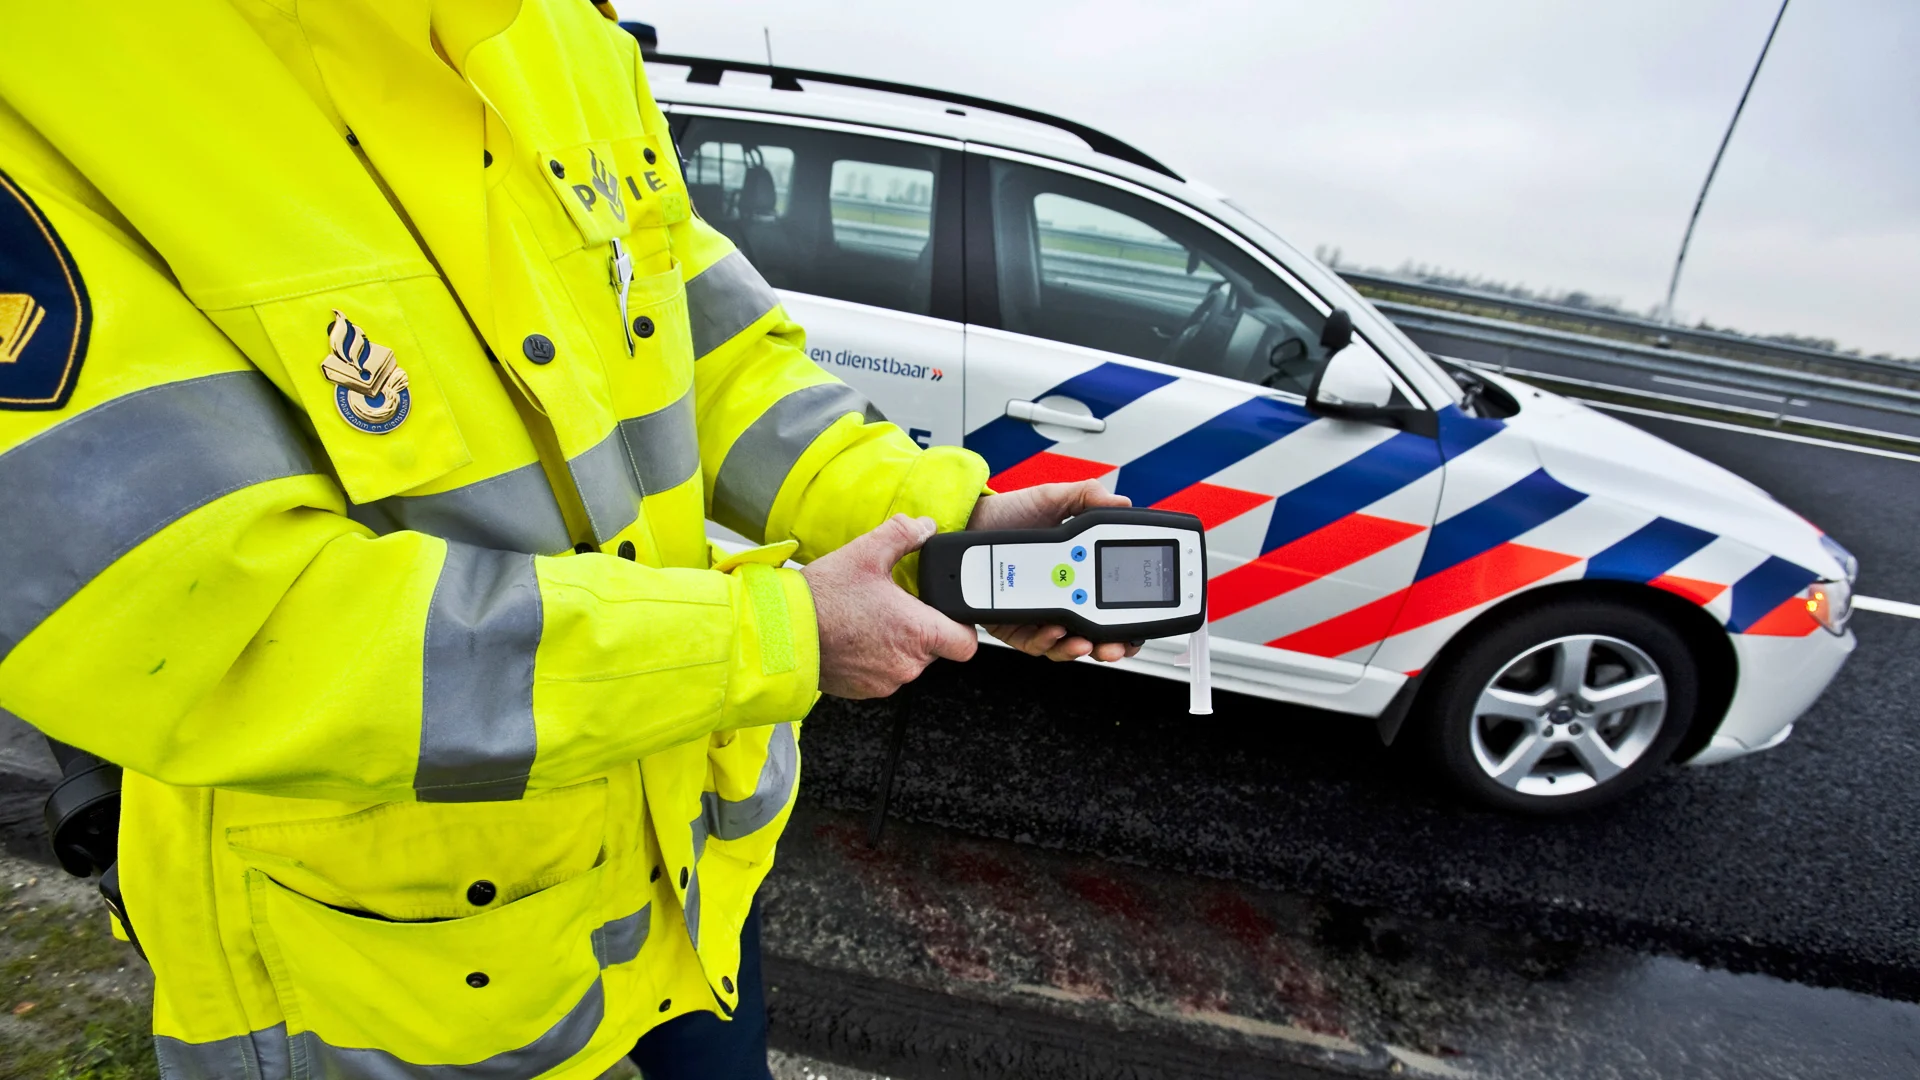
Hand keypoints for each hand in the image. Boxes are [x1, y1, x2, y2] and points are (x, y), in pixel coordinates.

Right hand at [801, 514, 977, 698]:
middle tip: (896, 606)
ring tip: (870, 620)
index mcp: (918, 631)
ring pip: (908, 661)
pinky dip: (876, 658)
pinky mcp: (865, 691)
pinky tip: (856, 636)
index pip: (967, 642)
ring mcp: (886, 681)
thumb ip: (903, 534)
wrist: (781, 633)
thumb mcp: (866, 553)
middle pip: (936, 648)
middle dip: (922, 627)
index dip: (962, 625)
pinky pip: (884, 674)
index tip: (949, 612)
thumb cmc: (822, 599)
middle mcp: (907, 663)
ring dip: (897, 643)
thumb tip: (925, 527)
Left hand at [967, 481, 1142, 663]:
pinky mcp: (1009, 622)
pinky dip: (1045, 642)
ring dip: (1077, 648)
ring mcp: (1033, 612)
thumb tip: (1121, 502)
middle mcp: (1056, 596)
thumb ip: (1086, 497)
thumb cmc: (1007, 513)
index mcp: (1074, 572)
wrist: (967, 521)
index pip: (1107, 603)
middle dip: (1106, 646)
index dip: (1123, 622)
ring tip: (1084, 642)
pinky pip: (1030, 643)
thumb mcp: (1051, 498)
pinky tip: (1054, 629)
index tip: (1135, 631)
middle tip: (1114, 647)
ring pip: (1061, 644)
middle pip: (1089, 633)